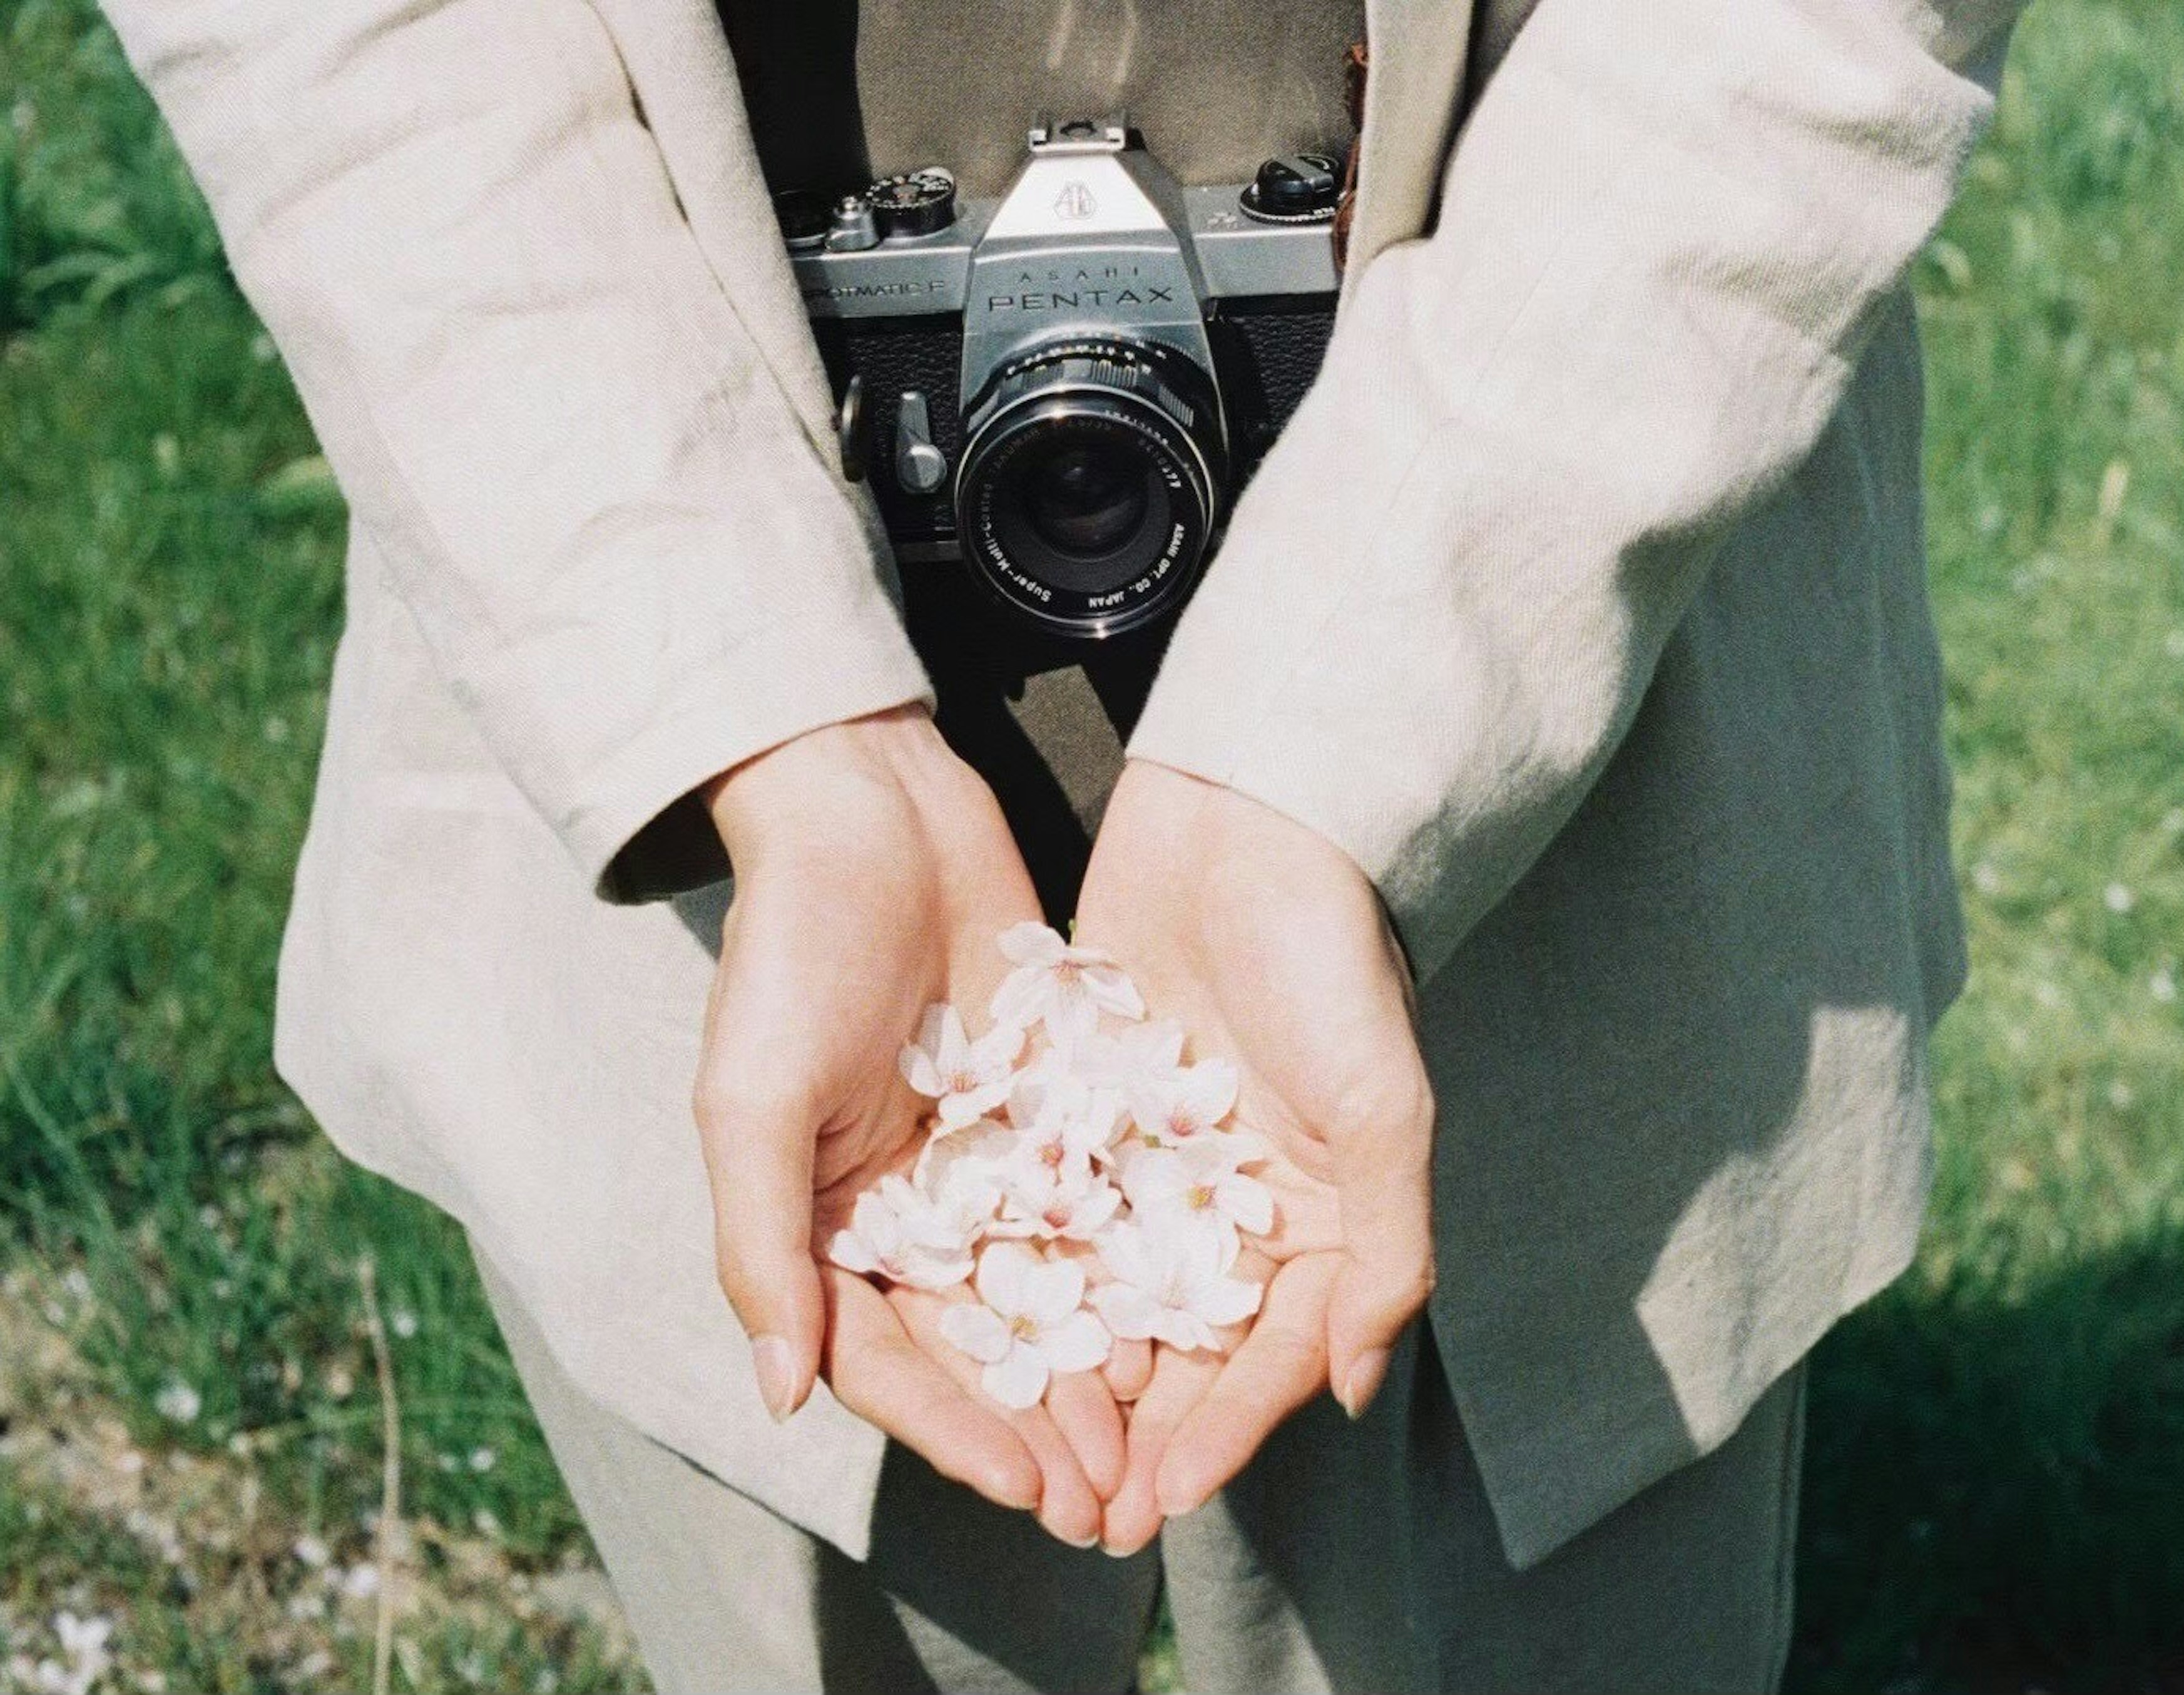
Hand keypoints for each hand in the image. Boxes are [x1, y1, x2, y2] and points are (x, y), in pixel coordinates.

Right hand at [693, 706, 1122, 1544]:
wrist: (871, 813)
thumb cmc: (789, 951)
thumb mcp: (749, 1099)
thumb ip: (762, 1246)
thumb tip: (782, 1396)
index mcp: (823, 1222)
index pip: (887, 1358)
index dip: (952, 1428)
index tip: (1023, 1486)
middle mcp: (904, 1208)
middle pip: (977, 1344)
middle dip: (1038, 1423)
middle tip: (1107, 1503)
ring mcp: (981, 1159)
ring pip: (1044, 1288)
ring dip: (1093, 1366)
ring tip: (1155, 1435)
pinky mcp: (1046, 1105)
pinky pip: (1093, 1201)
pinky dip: (1130, 1262)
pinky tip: (1187, 1315)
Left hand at [1071, 760, 1436, 1552]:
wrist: (1249, 818)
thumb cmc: (1332, 958)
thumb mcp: (1383, 1109)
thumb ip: (1384, 1253)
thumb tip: (1354, 1392)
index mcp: (1321, 1213)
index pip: (1273, 1353)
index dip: (1225, 1432)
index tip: (1166, 1498)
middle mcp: (1241, 1200)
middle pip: (1189, 1343)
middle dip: (1144, 1429)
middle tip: (1085, 1512)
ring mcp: (1161, 1157)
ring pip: (1116, 1290)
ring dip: (1080, 1371)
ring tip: (1025, 1444)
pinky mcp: (1093, 1106)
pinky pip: (1061, 1207)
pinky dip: (1033, 1270)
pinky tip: (982, 1328)